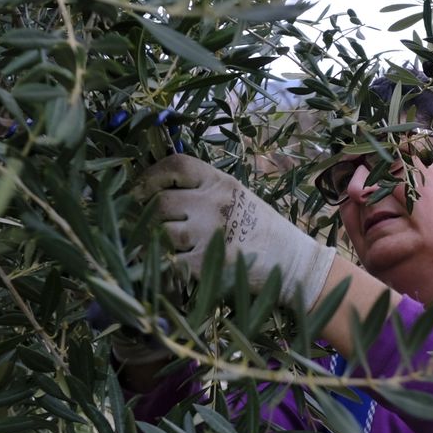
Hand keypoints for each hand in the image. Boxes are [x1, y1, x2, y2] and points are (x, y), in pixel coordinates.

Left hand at [137, 154, 335, 308]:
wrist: (293, 264)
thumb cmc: (263, 230)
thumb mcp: (239, 198)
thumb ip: (204, 192)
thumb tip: (158, 194)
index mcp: (221, 182)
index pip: (175, 165)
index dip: (151, 176)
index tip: (140, 190)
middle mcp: (213, 203)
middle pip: (160, 202)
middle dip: (146, 215)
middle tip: (143, 226)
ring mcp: (208, 233)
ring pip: (160, 232)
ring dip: (153, 243)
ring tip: (156, 248)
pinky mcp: (205, 264)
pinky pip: (169, 262)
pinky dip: (163, 266)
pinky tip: (167, 268)